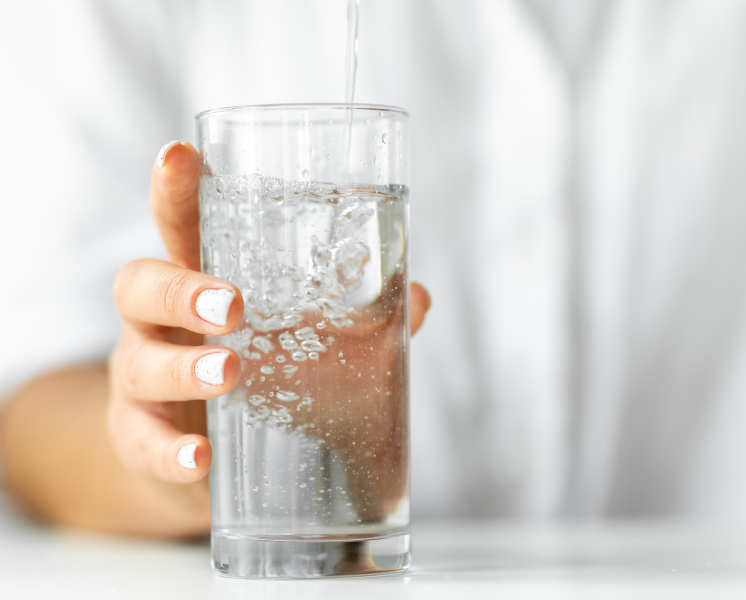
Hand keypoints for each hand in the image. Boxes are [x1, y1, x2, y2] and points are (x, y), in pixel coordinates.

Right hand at [106, 141, 430, 532]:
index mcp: (199, 283)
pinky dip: (172, 451)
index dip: (175, 190)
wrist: (201, 456)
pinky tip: (202, 459)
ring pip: (139, 362)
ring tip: (231, 374)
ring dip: (186, 367)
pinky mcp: (142, 438)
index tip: (181, 155)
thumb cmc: (254, 377)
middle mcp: (161, 325)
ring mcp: (144, 381)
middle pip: (140, 285)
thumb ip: (354, 319)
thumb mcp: (296, 341)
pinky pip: (145, 442)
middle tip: (234, 304)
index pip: (179, 227)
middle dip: (182, 288)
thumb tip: (415, 297)